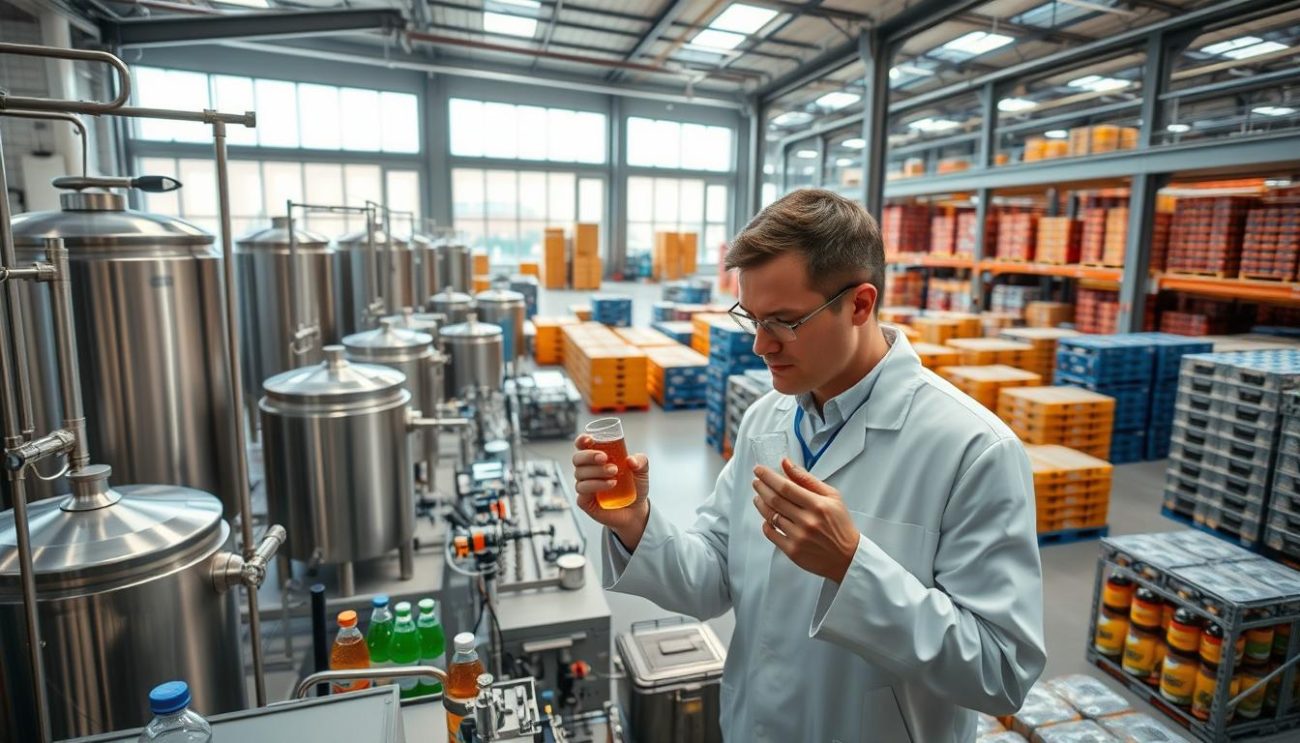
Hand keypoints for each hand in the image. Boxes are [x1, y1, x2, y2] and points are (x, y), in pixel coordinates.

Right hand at [572, 434, 650, 550]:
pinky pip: (582, 491)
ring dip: (596, 472)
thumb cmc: (635, 487)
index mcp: (597, 459)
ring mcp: (585, 486)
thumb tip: (631, 460)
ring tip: (614, 474)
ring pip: (580, 474)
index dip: (581, 440)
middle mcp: (588, 471)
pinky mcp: (585, 501)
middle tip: (605, 458)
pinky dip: (595, 485)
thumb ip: (640, 461)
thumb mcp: (642, 471)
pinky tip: (610, 485)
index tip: (589, 439)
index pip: (582, 446)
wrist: (636, 511)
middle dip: (589, 456)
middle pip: (577, 459)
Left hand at [752, 458, 859, 582]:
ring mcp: (799, 537)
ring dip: (761, 504)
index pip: (786, 487)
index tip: (760, 470)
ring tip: (759, 497)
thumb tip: (786, 464)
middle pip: (775, 500)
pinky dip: (765, 524)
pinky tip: (766, 517)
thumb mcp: (832, 496)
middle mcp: (807, 521)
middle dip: (761, 488)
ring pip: (771, 516)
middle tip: (757, 482)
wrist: (847, 557)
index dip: (769, 477)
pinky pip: (771, 534)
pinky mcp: (793, 551)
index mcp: (818, 505)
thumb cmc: (840, 525)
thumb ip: (807, 479)